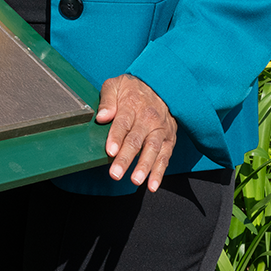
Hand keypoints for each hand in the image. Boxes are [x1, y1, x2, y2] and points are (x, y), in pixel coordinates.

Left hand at [95, 73, 176, 191]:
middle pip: (136, 139)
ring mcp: (159, 130)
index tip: (110, 150)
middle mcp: (148, 118)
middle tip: (115, 173)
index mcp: (133, 104)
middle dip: (126, 158)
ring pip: (152, 149)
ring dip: (144, 166)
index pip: (123, 122)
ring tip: (135, 180)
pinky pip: (165, 157)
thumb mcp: (116, 84)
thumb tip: (102, 116)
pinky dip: (159, 172)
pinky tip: (152, 185)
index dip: (116, 137)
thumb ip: (107, 100)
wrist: (160, 86)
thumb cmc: (133, 89)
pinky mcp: (168, 140)